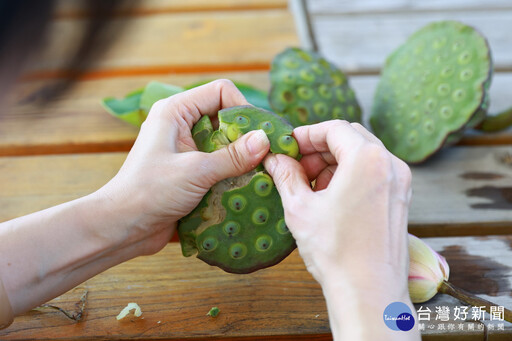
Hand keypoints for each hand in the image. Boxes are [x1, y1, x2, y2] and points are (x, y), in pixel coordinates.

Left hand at [98, 79, 269, 255]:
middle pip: (225, 118)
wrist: (123, 227)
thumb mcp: (196, 171)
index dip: (242, 109)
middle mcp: (181, 125)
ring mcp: (185, 149)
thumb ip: (232, 156)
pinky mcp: (189, 171)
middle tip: (264, 157)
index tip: (258, 135)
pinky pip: (218, 164)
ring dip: (240, 159)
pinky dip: (232, 174)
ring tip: (258, 174)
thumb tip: (266, 140)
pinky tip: (245, 187)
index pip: (220, 92)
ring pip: (224, 144)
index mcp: (176, 111)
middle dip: (245, 137)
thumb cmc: (150, 192)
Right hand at [264, 120, 417, 339]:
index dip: (306, 134)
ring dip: (334, 162)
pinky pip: (373, 173)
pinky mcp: (400, 199)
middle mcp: (391, 165)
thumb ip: (286, 176)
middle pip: (351, 138)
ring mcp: (400, 183)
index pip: (334, 129)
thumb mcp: (300, 208)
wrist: (369, 292)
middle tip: (296, 166)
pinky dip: (350, 175)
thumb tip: (275, 159)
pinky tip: (329, 196)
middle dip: (320, 148)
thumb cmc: (336, 252)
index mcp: (368, 159)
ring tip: (310, 185)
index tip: (288, 147)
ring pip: (363, 155)